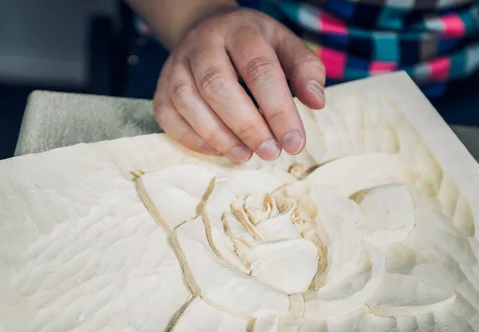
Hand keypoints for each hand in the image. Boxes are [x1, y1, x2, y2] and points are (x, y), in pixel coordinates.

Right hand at [153, 6, 325, 161]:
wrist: (207, 29)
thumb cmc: (253, 46)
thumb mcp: (284, 45)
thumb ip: (305, 69)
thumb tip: (317, 102)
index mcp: (239, 30)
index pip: (259, 70)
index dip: (278, 110)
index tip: (294, 143)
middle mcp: (203, 44)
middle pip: (218, 85)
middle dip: (246, 125)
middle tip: (269, 153)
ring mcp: (176, 64)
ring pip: (188, 100)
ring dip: (217, 135)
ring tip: (244, 156)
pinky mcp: (161, 85)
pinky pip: (167, 114)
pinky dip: (190, 137)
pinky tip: (216, 150)